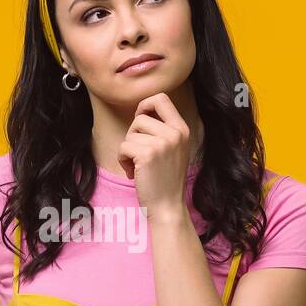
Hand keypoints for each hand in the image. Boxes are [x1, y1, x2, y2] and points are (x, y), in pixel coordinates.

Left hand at [117, 92, 192, 221]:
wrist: (167, 206)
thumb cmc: (165, 179)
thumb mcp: (174, 149)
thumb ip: (163, 130)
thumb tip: (141, 111)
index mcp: (182, 129)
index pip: (161, 98)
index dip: (145, 104)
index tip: (141, 117)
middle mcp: (175, 133)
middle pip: (140, 118)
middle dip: (133, 135)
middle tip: (139, 153)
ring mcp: (162, 143)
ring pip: (130, 134)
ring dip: (128, 151)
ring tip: (138, 166)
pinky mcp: (147, 154)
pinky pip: (123, 147)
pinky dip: (123, 160)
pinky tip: (133, 172)